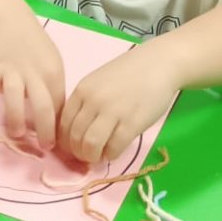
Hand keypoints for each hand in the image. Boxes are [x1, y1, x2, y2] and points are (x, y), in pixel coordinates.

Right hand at [0, 19, 65, 148]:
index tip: (56, 144)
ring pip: (15, 95)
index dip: (58, 127)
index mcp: (52, 73)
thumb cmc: (35, 50)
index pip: (59, 105)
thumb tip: (56, 124)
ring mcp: (10, 69)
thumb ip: (53, 90)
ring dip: (16, 117)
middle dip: (45, 130)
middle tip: (43, 148)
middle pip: (43, 104)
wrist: (9, 22)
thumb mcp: (52, 65)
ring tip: (16, 133)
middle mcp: (33, 72)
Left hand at [59, 46, 179, 164]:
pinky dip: (111, 155)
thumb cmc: (129, 74)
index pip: (62, 124)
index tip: (73, 149)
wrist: (159, 64)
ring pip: (90, 145)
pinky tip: (115, 150)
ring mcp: (112, 111)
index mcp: (82, 90)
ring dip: (93, 156)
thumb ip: (86, 103)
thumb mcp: (98, 82)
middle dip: (79, 153)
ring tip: (100, 155)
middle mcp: (93, 100)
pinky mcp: (132, 122)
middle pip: (74, 138)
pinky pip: (114, 148)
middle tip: (88, 156)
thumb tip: (76, 134)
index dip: (65, 142)